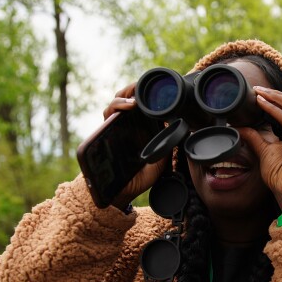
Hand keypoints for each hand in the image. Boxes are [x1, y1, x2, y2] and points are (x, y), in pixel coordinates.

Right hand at [102, 84, 168, 210]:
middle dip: (134, 90)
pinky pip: (108, 115)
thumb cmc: (141, 177)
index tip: (156, 91)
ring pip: (117, 103)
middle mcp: (126, 126)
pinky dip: (117, 107)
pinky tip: (128, 105)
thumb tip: (175, 128)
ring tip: (137, 97)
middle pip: (127, 100)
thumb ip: (166, 145)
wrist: (123, 193)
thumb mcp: (160, 160)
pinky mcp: (106, 132)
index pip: (141, 107)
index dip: (145, 96)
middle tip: (143, 88)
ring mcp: (115, 128)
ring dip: (127, 96)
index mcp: (140, 129)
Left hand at [237, 86, 281, 208]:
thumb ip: (255, 136)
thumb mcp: (264, 150)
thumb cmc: (280, 176)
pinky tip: (261, 103)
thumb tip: (240, 125)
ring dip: (274, 97)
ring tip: (258, 92)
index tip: (257, 94)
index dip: (274, 100)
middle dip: (274, 94)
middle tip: (256, 88)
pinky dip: (274, 109)